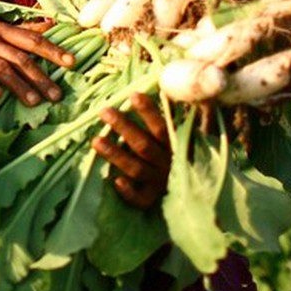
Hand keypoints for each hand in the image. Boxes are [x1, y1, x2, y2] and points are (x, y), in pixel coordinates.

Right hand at [0, 19, 73, 105]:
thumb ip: (19, 28)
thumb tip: (50, 24)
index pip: (30, 39)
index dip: (52, 50)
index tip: (72, 63)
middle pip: (19, 57)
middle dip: (41, 76)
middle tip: (57, 94)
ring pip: (0, 67)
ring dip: (19, 86)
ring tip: (34, 102)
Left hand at [92, 93, 170, 209]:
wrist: (194, 196)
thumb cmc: (177, 155)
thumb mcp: (180, 137)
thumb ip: (171, 118)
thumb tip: (158, 91)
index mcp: (175, 146)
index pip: (161, 127)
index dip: (148, 111)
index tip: (133, 95)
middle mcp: (168, 163)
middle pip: (143, 145)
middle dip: (124, 127)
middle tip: (104, 111)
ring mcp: (160, 181)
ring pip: (136, 168)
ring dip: (116, 154)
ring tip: (95, 140)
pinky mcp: (153, 199)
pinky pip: (141, 198)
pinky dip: (129, 192)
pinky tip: (116, 182)